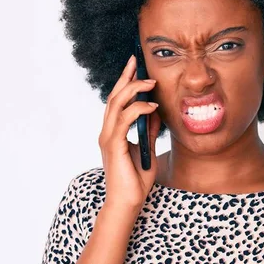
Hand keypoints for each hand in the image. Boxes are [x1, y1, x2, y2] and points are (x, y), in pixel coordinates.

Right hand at [98, 54, 161, 211]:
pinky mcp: (113, 146)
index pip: (117, 100)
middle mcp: (107, 132)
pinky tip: (152, 106)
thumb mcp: (147, 148)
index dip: (125, 81)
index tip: (135, 65)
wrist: (128, 203)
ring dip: (134, 89)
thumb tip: (155, 110)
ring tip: (151, 82)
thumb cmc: (136, 180)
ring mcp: (108, 138)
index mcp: (113, 131)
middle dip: (125, 77)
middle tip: (136, 61)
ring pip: (116, 104)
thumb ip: (149, 129)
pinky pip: (124, 121)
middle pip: (114, 96)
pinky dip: (138, 110)